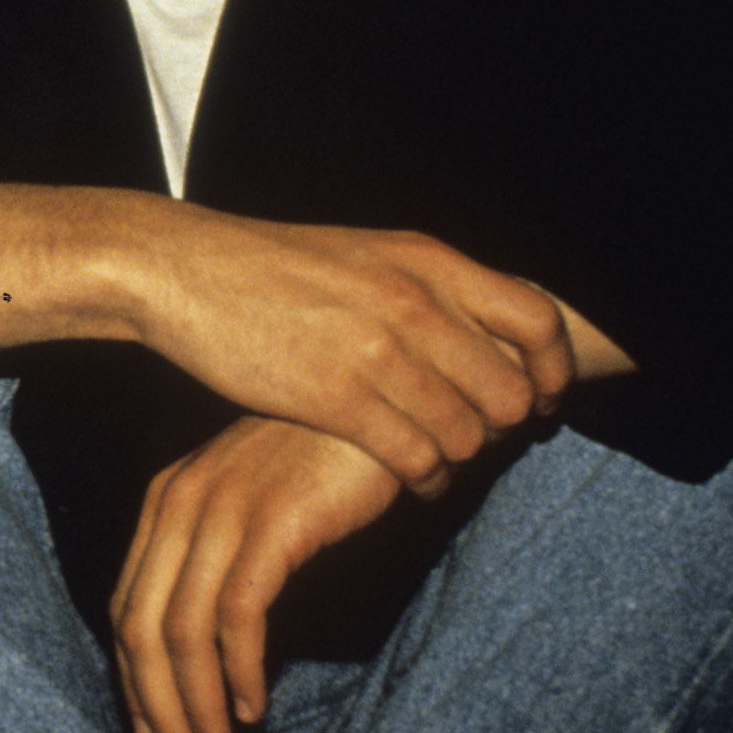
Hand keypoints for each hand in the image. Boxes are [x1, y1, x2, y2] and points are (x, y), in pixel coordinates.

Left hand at [108, 415, 401, 732]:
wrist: (390, 398)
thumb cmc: (329, 458)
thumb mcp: (262, 505)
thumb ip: (229, 558)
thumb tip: (212, 647)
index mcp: (167, 500)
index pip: (128, 608)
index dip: (136, 682)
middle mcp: (180, 503)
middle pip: (141, 628)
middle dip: (159, 711)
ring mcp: (222, 509)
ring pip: (183, 632)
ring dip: (197, 708)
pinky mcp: (272, 521)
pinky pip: (238, 613)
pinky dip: (238, 670)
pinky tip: (253, 709)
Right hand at [117, 198, 574, 496]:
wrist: (180, 268)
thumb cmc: (266, 265)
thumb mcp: (361, 252)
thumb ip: (422, 286)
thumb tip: (476, 329)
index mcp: (425, 259)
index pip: (536, 320)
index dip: (552, 369)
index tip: (540, 396)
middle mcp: (413, 302)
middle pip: (509, 389)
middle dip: (502, 424)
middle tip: (478, 437)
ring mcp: (376, 350)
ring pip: (466, 433)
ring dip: (459, 458)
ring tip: (437, 460)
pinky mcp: (335, 397)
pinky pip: (416, 458)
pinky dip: (424, 480)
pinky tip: (408, 478)